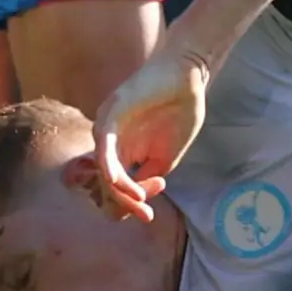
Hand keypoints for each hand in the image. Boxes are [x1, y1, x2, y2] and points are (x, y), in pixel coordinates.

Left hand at [92, 45, 214, 221]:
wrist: (189, 75)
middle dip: (124, 205)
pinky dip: (112, 171)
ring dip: (119, 192)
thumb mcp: (168, 153)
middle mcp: (107, 143)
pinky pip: (104, 151)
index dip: (128, 205)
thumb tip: (139, 196)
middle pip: (103, 185)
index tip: (149, 215)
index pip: (113, 188)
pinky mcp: (109, 117)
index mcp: (121, 151)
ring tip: (140, 200)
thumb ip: (152, 173)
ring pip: (102, 172)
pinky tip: (125, 184)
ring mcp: (105, 129)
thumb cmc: (182, 109)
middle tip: (146, 214)